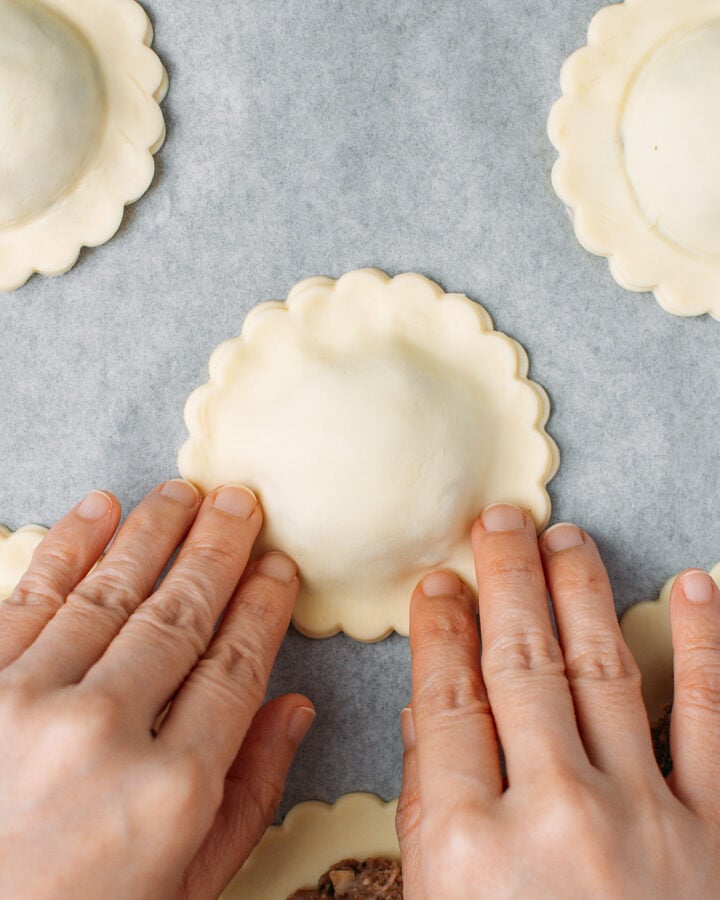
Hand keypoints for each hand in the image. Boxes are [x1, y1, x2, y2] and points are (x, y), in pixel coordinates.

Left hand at [0, 481, 313, 899]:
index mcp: (172, 791)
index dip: (262, 607)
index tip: (277, 568)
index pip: (235, 667)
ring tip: (182, 492)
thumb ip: (249, 799)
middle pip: (182, 614)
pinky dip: (70, 545)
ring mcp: (28, 704)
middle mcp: (104, 734)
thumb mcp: (183, 890)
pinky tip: (101, 510)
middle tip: (241, 501)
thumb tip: (295, 709)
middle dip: (218, 548)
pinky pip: (31, 597)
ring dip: (153, 531)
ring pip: (112, 591)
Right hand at [397, 503, 719, 898]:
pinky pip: (713, 720)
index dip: (438, 632)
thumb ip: (429, 821)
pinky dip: (703, 648)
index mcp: (469, 848)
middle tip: (497, 523)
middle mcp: (553, 819)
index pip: (445, 702)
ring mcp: (644, 821)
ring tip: (565, 536)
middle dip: (505, 582)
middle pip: (517, 666)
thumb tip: (426, 725)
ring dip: (581, 592)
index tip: (436, 586)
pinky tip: (695, 590)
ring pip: (601, 671)